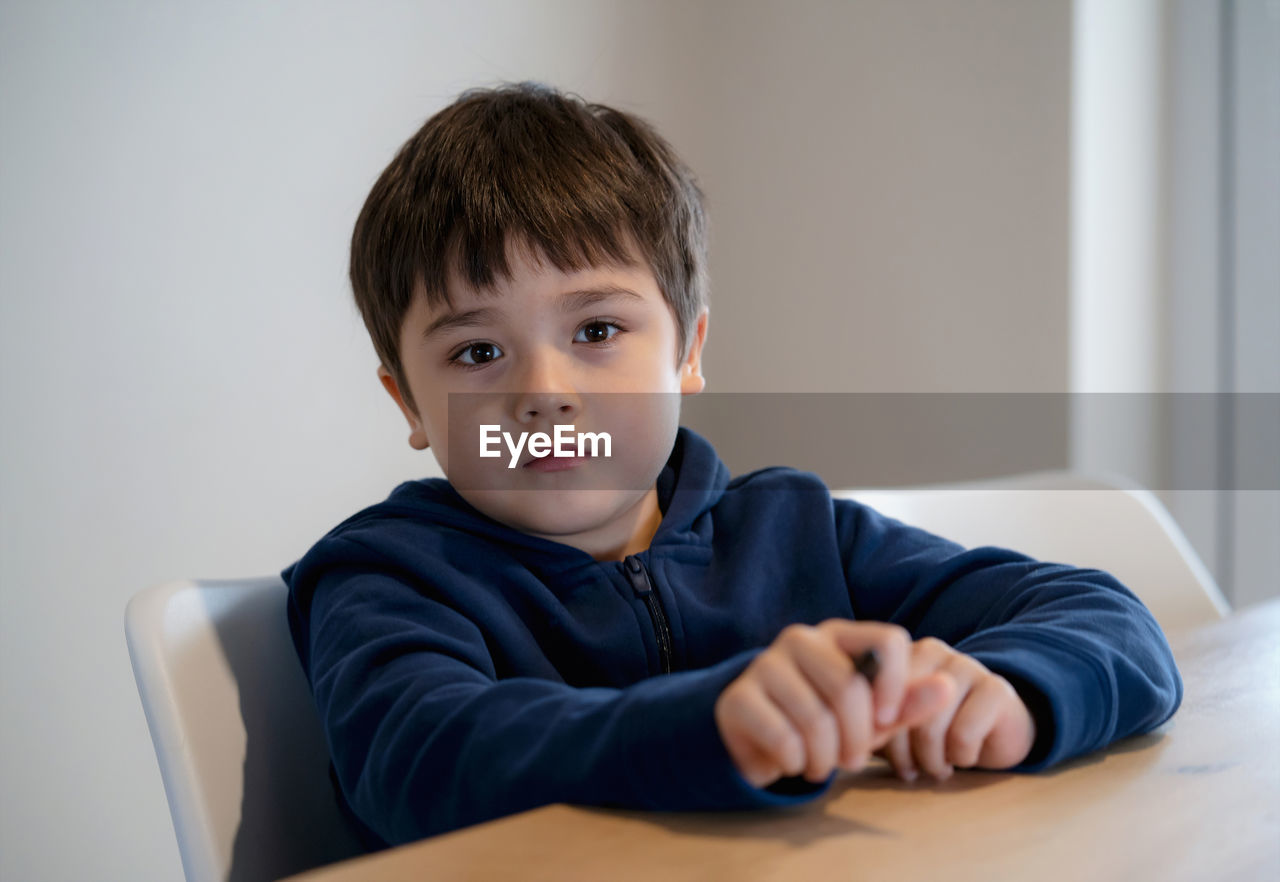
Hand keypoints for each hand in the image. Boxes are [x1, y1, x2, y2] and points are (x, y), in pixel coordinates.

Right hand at [714, 620, 954, 787]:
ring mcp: (765, 664)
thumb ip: (908, 702)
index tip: (888, 720)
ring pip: (815, 719)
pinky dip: (795, 761)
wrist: (760, 739)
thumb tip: (948, 686)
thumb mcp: (873, 717)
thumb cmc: (826, 723)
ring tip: (822, 764)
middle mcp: (800, 639)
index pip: (888, 640)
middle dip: (858, 738)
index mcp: (838, 634)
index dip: (897, 685)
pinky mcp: (738, 697)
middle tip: (853, 760)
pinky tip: (793, 761)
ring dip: (825, 758)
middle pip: (850, 687)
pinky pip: (782, 737)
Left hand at [878, 636, 1036, 781]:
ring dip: (932, 761)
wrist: (995, 733)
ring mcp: (966, 665)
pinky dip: (961, 757)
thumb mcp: (896, 727)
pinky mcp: (996, 688)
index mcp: (900, 655)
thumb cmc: (935, 732)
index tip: (881, 751)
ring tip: (936, 767)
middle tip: (912, 770)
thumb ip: (873, 724)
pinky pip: (963, 734)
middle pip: (901, 712)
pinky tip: (964, 757)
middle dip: (902, 752)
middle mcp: (932, 651)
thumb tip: (852, 737)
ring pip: (930, 726)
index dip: (876, 732)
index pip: (873, 695)